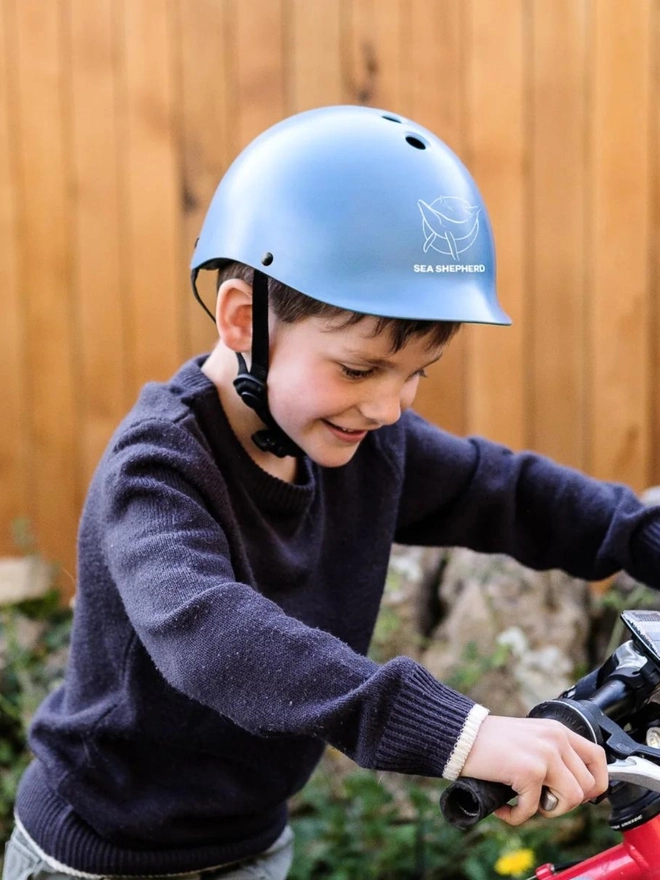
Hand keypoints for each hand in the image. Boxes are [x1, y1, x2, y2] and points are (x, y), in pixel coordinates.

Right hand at [460, 715, 607, 824]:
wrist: (461, 735)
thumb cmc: (489, 741)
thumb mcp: (530, 739)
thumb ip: (552, 754)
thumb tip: (573, 788)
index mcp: (558, 731)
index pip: (598, 758)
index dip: (595, 783)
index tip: (579, 796)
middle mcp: (556, 740)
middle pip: (587, 786)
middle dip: (565, 802)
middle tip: (541, 801)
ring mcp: (544, 755)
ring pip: (570, 800)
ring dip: (548, 811)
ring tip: (525, 803)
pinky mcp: (528, 772)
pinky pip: (535, 810)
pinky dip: (517, 816)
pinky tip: (505, 808)